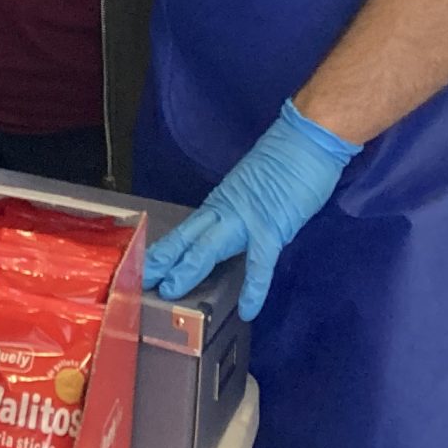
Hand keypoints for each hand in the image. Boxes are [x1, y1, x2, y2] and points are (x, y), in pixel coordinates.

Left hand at [142, 100, 359, 320]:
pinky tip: (249, 309)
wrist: (307, 137)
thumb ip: (242, 209)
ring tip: (169, 291)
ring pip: (209, 247)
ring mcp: (246, 218)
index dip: (166, 249)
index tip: (144, 263)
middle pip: (188, 238)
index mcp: (223, 202)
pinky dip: (254, 287)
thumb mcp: (255, 187)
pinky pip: (259, 262)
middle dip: (164, 261)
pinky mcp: (272, 227)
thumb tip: (235, 230)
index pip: (188, 230)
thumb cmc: (288, 160)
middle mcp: (226, 209)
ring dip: (188, 269)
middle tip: (140, 279)